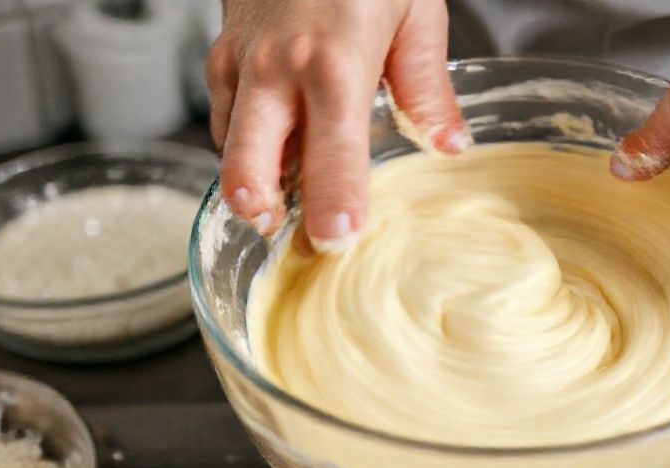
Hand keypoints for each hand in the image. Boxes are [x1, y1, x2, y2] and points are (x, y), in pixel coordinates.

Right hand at [206, 0, 467, 249]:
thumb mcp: (414, 9)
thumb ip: (426, 86)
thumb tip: (448, 145)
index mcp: (335, 62)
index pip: (332, 153)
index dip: (331, 205)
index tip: (335, 243)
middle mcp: (278, 68)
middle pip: (250, 163)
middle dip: (260, 209)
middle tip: (283, 237)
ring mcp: (241, 61)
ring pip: (230, 145)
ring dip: (253, 179)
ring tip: (282, 204)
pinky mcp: (221, 53)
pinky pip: (225, 117)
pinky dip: (245, 143)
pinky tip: (274, 152)